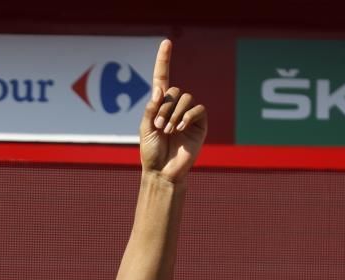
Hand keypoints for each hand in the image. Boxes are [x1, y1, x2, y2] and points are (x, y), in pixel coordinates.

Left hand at [139, 39, 206, 184]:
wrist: (163, 171)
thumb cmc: (151, 152)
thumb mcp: (145, 128)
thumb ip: (151, 108)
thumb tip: (161, 89)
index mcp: (158, 105)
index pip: (162, 79)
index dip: (164, 61)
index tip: (166, 42)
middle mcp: (174, 107)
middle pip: (173, 91)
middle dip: (164, 107)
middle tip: (159, 126)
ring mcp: (187, 114)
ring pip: (185, 99)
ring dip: (174, 114)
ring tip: (168, 131)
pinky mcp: (199, 123)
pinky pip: (198, 109)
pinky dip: (187, 117)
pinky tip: (180, 130)